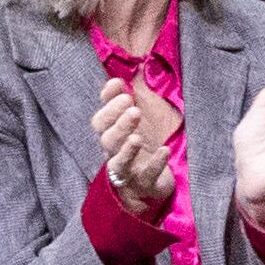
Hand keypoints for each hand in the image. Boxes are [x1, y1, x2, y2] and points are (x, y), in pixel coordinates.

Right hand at [94, 68, 178, 217]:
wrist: (151, 183)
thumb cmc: (140, 147)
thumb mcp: (133, 121)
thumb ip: (122, 100)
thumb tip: (115, 80)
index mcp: (111, 136)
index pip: (100, 121)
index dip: (108, 105)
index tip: (120, 87)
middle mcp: (115, 153)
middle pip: (107, 140)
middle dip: (119, 124)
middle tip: (134, 110)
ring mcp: (128, 171)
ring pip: (118, 162)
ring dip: (128, 148)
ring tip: (137, 136)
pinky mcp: (145, 184)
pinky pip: (146, 176)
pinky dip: (155, 163)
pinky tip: (164, 150)